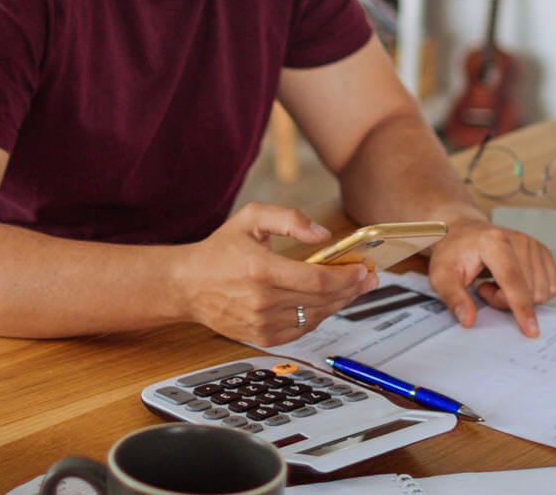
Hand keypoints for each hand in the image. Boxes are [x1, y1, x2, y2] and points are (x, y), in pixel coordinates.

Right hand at [173, 203, 378, 344]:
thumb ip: (290, 218)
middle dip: (352, 289)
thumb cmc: (220, 250)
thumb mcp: (252, 218)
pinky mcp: (261, 338)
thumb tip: (323, 234)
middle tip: (369, 279)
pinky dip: (319, 317)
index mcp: (262, 271)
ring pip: (316, 317)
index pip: (318, 281)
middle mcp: (262, 301)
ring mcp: (261, 324)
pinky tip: (328, 303)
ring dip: (339, 304)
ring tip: (353, 289)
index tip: (364, 269)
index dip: (347, 277)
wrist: (187, 285)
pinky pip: (302, 330)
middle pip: (323, 301)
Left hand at [427, 217, 555, 337]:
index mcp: (493, 242)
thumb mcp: (441, 276)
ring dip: (519, 298)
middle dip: (505, 301)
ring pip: (541, 292)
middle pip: (527, 290)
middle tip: (484, 289)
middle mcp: (518, 239)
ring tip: (496, 283)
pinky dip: (532, 292)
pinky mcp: (543, 252)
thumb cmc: (454, 253)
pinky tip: (512, 282)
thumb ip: (453, 298)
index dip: (521, 306)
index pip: (512, 279)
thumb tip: (468, 320)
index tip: (530, 330)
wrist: (464, 233)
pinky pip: (550, 287)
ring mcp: (533, 245)